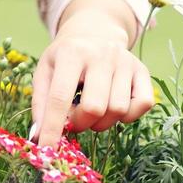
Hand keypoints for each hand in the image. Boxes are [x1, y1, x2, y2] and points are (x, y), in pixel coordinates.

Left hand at [31, 0, 154, 146]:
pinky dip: (128, 116)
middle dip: (81, 123)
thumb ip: (40, 103)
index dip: (52, 128)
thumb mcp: (45, 71)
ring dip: (102, 122)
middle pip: (94, 108)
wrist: (94, 31)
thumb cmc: (65, 57)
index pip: (60, 97)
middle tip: (75, 119)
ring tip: (92, 110)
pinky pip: (143, 105)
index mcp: (72, 52)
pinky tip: (114, 108)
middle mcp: (102, 54)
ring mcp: (125, 61)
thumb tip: (39, 137)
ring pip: (118, 110)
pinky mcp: (142, 70)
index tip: (47, 151)